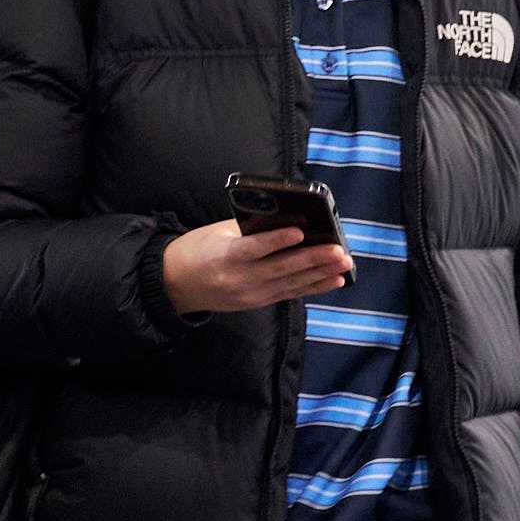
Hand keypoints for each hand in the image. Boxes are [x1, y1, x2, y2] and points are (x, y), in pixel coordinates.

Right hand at [161, 220, 351, 317]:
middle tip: (339, 251)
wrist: (175, 285)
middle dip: (313, 259)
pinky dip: (313, 287)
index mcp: (225, 257)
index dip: (277, 240)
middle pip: (281, 268)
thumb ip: (249, 228)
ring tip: (343, 264)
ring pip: (291, 283)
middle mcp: (240, 279)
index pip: (254, 248)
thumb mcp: (217, 233)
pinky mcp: (257, 302)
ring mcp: (250, 294)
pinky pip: (290, 293)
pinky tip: (333, 280)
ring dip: (320, 274)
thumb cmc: (197, 250)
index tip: (300, 231)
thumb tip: (287, 219)